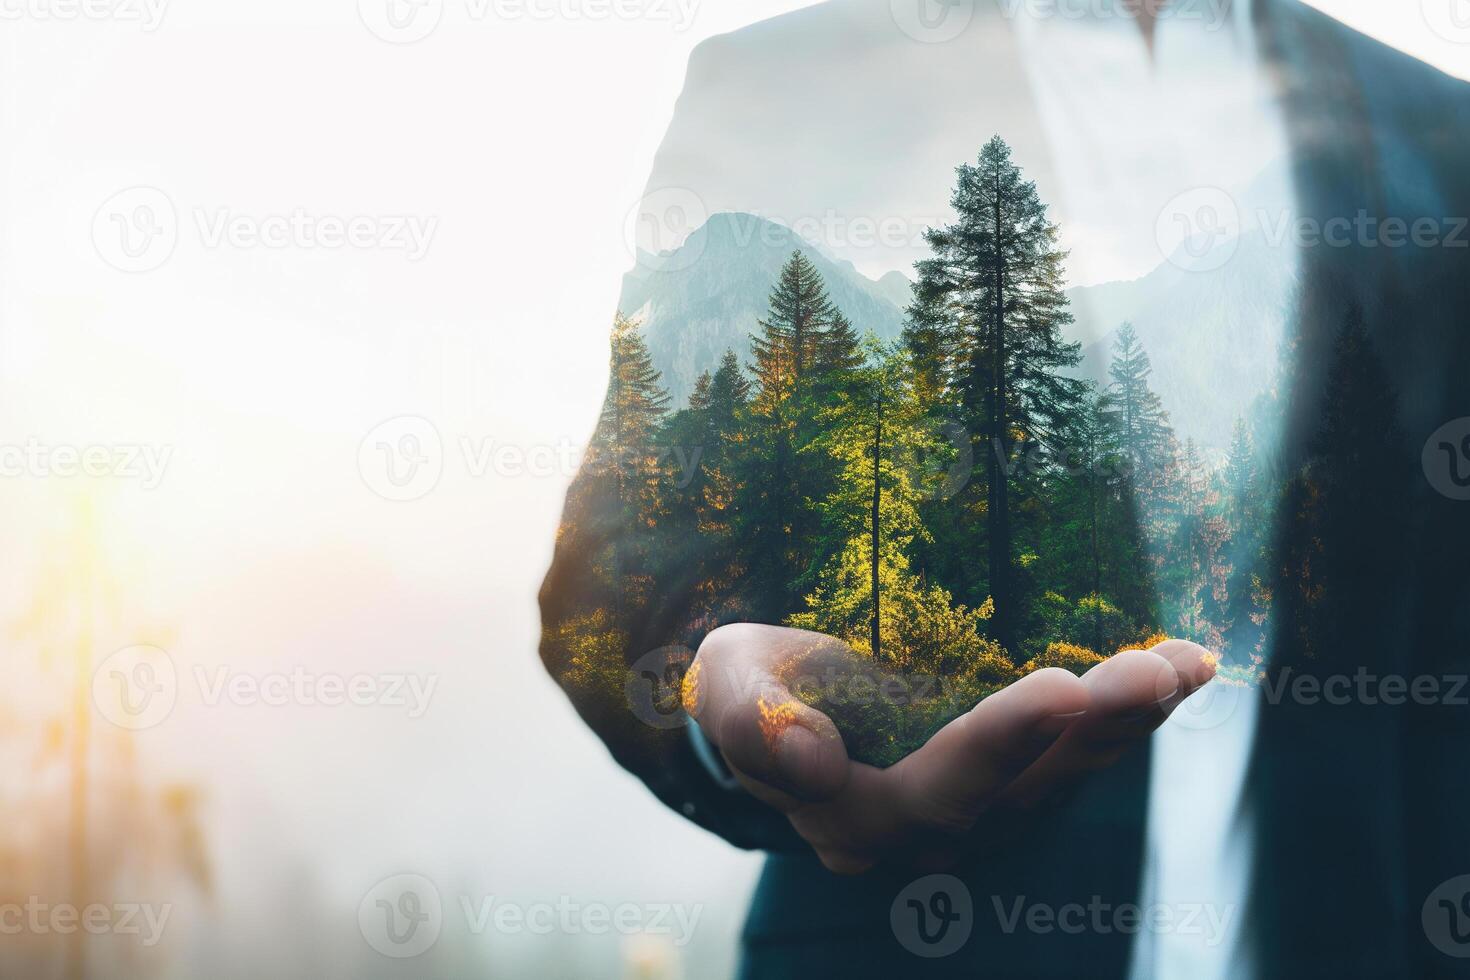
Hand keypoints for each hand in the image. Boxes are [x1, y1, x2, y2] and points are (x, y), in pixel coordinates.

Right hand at [686, 623, 1215, 873]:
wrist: (776, 705)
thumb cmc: (751, 684)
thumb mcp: (727, 686)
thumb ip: (752, 725)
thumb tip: (814, 763)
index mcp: (856, 814)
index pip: (939, 789)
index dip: (1004, 743)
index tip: (1062, 687)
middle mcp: (928, 832)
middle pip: (1024, 793)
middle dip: (1095, 733)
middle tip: (1155, 671)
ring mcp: (975, 814)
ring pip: (1064, 781)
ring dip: (1129, 727)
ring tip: (1183, 665)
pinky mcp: (1008, 784)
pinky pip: (1075, 757)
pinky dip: (1128, 719)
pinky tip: (1181, 668)